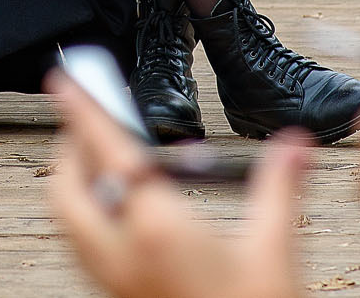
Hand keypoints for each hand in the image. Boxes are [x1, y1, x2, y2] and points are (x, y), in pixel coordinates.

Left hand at [47, 69, 306, 297]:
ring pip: (70, 223)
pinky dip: (92, 219)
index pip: (106, 152)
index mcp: (156, 229)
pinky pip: (86, 251)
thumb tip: (295, 147)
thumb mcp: (276, 249)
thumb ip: (279, 188)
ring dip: (77, 185)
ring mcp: (113, 285)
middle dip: (69, 149)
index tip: (64, 81)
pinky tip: (128, 216)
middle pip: (66, 189)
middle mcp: (121, 257)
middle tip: (87, 122)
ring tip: (107, 164)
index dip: (82, 112)